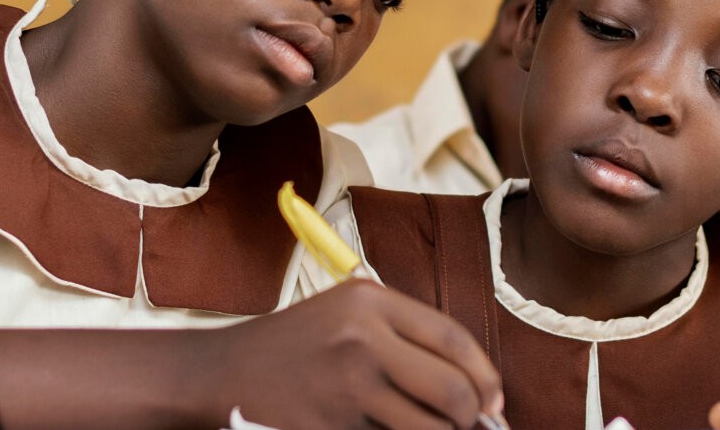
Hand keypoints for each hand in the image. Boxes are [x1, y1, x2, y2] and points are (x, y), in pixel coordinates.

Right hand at [212, 279, 503, 429]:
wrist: (224, 373)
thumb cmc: (295, 345)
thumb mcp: (347, 314)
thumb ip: (405, 338)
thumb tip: (475, 389)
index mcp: (369, 302)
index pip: (454, 339)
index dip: (485, 376)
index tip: (494, 402)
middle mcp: (361, 340)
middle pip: (452, 390)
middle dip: (470, 417)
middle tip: (469, 425)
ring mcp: (345, 388)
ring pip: (428, 429)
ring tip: (425, 428)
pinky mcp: (331, 427)